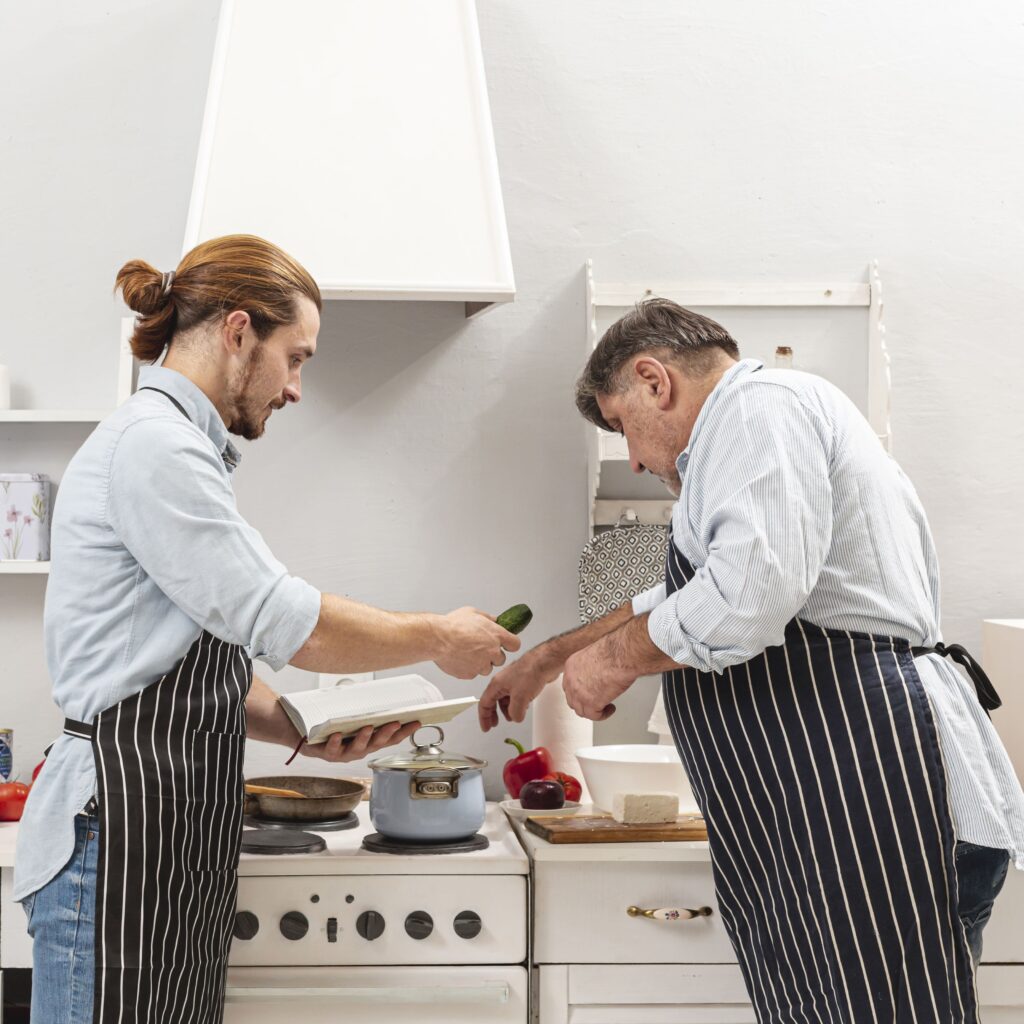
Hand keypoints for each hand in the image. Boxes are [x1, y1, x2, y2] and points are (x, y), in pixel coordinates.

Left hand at [301, 720, 420, 761]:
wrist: (301, 731)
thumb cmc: (330, 723)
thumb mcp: (352, 713)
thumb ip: (366, 708)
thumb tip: (383, 691)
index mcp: (367, 741)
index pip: (390, 738)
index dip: (404, 731)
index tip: (417, 721)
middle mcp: (357, 749)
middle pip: (376, 744)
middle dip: (386, 734)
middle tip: (395, 723)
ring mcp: (342, 753)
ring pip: (356, 750)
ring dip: (363, 739)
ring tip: (367, 728)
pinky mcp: (325, 753)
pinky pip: (331, 750)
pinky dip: (336, 742)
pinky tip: (338, 734)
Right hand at [433, 607, 520, 679]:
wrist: (437, 638)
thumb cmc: (452, 625)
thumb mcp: (473, 613)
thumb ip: (488, 618)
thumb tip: (494, 620)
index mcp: (496, 635)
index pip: (515, 644)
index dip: (510, 644)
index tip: (506, 644)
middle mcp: (492, 651)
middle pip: (501, 659)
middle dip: (493, 655)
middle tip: (481, 648)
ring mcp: (482, 664)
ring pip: (487, 668)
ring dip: (481, 663)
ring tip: (468, 653)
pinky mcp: (470, 674)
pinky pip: (473, 673)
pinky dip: (469, 668)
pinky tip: (461, 658)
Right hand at [478, 645, 562, 730]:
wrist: (545, 661)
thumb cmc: (531, 672)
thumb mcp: (520, 698)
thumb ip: (515, 712)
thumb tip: (515, 718)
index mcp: (497, 684)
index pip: (484, 703)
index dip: (484, 717)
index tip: (486, 727)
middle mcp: (503, 682)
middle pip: (493, 701)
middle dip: (493, 714)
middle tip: (495, 724)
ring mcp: (513, 681)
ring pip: (505, 699)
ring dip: (507, 710)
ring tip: (512, 717)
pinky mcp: (523, 682)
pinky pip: (516, 696)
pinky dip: (517, 704)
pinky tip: (523, 708)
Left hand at [562, 643, 636, 720]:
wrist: (620, 656)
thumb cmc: (613, 652)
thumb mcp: (595, 655)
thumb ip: (592, 666)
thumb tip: (598, 672)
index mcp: (571, 666)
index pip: (569, 684)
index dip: (578, 691)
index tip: (587, 692)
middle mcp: (571, 680)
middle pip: (572, 699)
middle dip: (583, 703)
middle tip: (595, 702)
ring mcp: (578, 693)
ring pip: (581, 710)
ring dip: (593, 711)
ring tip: (603, 707)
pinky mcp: (590, 703)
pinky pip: (594, 716)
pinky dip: (603, 715)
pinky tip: (610, 709)